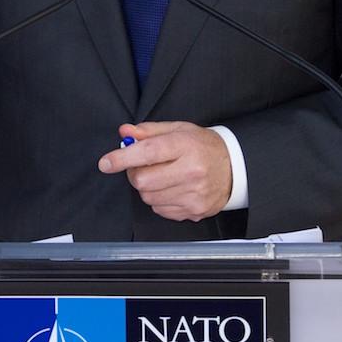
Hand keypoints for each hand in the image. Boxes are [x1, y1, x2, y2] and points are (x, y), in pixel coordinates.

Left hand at [97, 121, 232, 221]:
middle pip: (142, 181)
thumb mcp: (178, 130)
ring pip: (149, 197)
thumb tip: (124, 132)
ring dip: (148, 188)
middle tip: (143, 166)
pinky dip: (160, 200)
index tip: (106, 163)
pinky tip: (173, 188)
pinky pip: (160, 210)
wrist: (234, 167)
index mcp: (186, 146)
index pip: (147, 152)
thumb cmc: (203, 146)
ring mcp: (194, 194)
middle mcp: (192, 171)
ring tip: (163, 176)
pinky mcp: (195, 211)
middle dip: (135, 173)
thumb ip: (148, 131)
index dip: (122, 158)